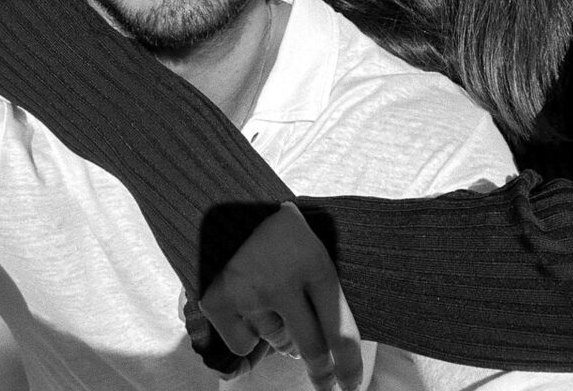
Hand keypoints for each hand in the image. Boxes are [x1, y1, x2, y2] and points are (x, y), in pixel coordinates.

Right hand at [199, 202, 362, 390]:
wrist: (221, 199)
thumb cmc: (276, 227)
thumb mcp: (310, 245)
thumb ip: (319, 290)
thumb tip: (321, 350)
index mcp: (315, 261)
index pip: (339, 326)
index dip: (349, 364)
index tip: (353, 386)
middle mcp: (284, 281)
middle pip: (311, 347)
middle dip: (321, 372)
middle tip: (326, 382)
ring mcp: (251, 293)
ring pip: (277, 341)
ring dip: (280, 333)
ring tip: (270, 295)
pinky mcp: (220, 303)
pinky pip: (244, 346)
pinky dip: (246, 334)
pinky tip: (245, 305)